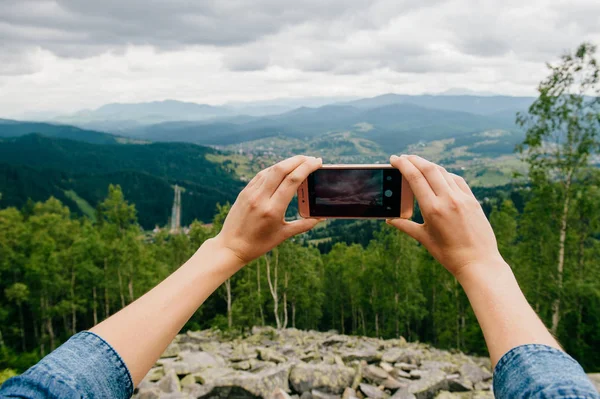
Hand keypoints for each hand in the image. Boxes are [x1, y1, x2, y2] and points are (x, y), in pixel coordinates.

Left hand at [214, 155, 323, 264]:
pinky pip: (262, 175)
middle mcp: (261, 198)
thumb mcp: (283, 235)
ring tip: (301, 162)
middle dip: (299, 160)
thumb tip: (321, 217)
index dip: (307, 168)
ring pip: (271, 169)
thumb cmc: (259, 244)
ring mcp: (250, 193)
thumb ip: (304, 225)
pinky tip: (283, 169)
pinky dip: (274, 169)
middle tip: (312, 159)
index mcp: (273, 210)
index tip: (318, 162)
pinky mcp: (244, 192)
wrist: (231, 247)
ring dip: (287, 162)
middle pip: (281, 169)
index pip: (292, 181)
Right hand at [387, 155, 503, 277]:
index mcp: (433, 209)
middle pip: (429, 169)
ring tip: (418, 164)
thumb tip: (389, 220)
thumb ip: (405, 226)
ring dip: (429, 165)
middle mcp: (448, 199)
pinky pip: (457, 180)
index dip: (403, 165)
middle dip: (414, 160)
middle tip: (404, 157)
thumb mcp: (424, 239)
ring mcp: (462, 198)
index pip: (415, 178)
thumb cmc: (448, 254)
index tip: (394, 159)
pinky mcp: (473, 200)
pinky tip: (439, 175)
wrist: (478, 262)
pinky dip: (445, 174)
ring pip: (443, 172)